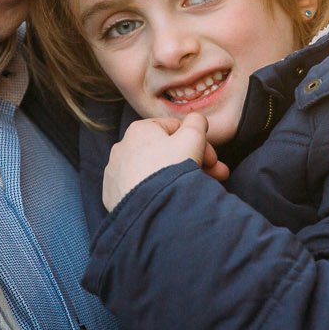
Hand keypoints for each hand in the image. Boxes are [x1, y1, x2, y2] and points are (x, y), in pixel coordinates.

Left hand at [102, 113, 229, 211]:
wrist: (153, 209)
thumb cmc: (172, 168)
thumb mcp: (193, 137)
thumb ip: (196, 122)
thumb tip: (196, 120)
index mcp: (139, 130)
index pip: (175, 130)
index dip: (200, 144)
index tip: (213, 161)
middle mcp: (122, 148)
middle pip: (165, 152)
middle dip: (192, 162)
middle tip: (214, 176)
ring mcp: (115, 173)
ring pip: (153, 171)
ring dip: (175, 177)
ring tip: (193, 190)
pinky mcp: (113, 195)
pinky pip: (140, 189)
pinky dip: (154, 192)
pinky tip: (170, 199)